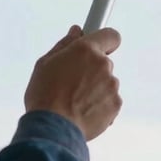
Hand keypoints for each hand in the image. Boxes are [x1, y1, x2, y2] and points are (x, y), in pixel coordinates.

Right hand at [24, 25, 122, 141]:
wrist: (53, 128)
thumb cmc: (45, 96)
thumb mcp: (45, 64)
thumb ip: (64, 44)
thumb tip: (76, 32)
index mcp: (86, 50)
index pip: (110, 35)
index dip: (104, 40)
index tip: (98, 46)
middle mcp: (103, 64)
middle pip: (104, 62)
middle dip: (92, 69)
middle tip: (73, 82)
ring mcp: (111, 85)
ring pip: (106, 82)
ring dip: (96, 89)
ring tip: (75, 101)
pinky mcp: (116, 104)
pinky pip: (110, 100)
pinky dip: (100, 105)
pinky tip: (82, 111)